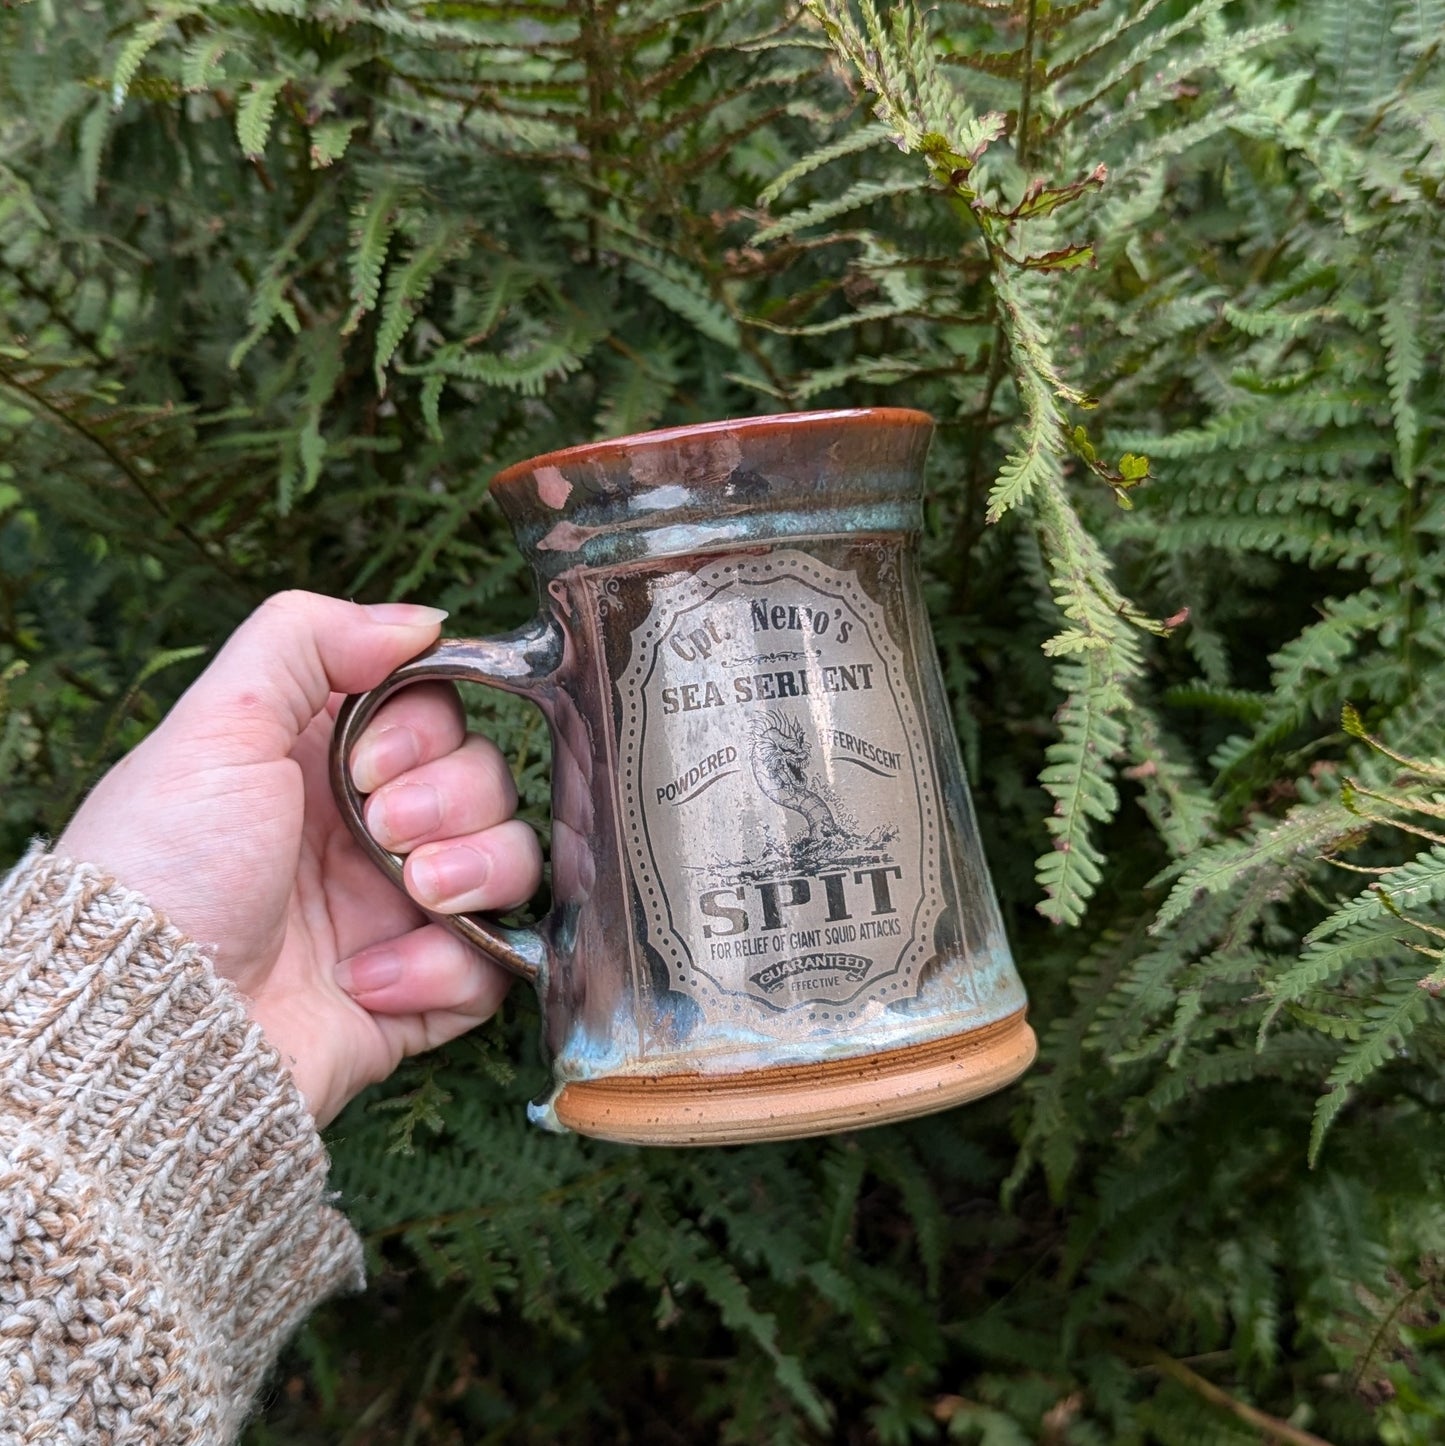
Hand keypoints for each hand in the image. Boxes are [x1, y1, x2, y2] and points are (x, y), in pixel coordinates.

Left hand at [58, 591, 542, 1126]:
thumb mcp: (216, 726)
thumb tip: (422, 621)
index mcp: (327, 769)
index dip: (426, 733)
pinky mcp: (417, 997)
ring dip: (475, 872)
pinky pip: (491, 968)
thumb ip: (306, 640)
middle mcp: (372, 836)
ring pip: (511, 867)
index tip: (366, 764)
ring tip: (412, 896)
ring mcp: (398, 918)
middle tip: (384, 830)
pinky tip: (366, 982)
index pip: (439, 719)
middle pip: (488, 785)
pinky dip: (444, 970)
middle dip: (451, 801)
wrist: (143, 1022)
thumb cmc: (164, 867)